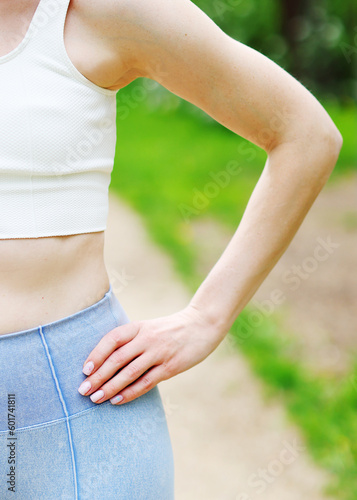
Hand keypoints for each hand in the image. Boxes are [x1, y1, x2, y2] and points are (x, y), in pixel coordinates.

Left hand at [77, 305, 224, 404]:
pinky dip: (130, 393)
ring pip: (129, 372)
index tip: (84, 370)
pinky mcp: (170, 366)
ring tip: (96, 399)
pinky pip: (146, 382)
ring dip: (110, 387)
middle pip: (117, 359)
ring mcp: (159, 352)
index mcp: (139, 327)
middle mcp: (147, 338)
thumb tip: (106, 361)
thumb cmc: (171, 329)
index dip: (96, 354)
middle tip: (83, 391)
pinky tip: (118, 401)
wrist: (202, 325)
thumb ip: (131, 340)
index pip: (112, 339)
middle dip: (98, 376)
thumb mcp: (149, 328)